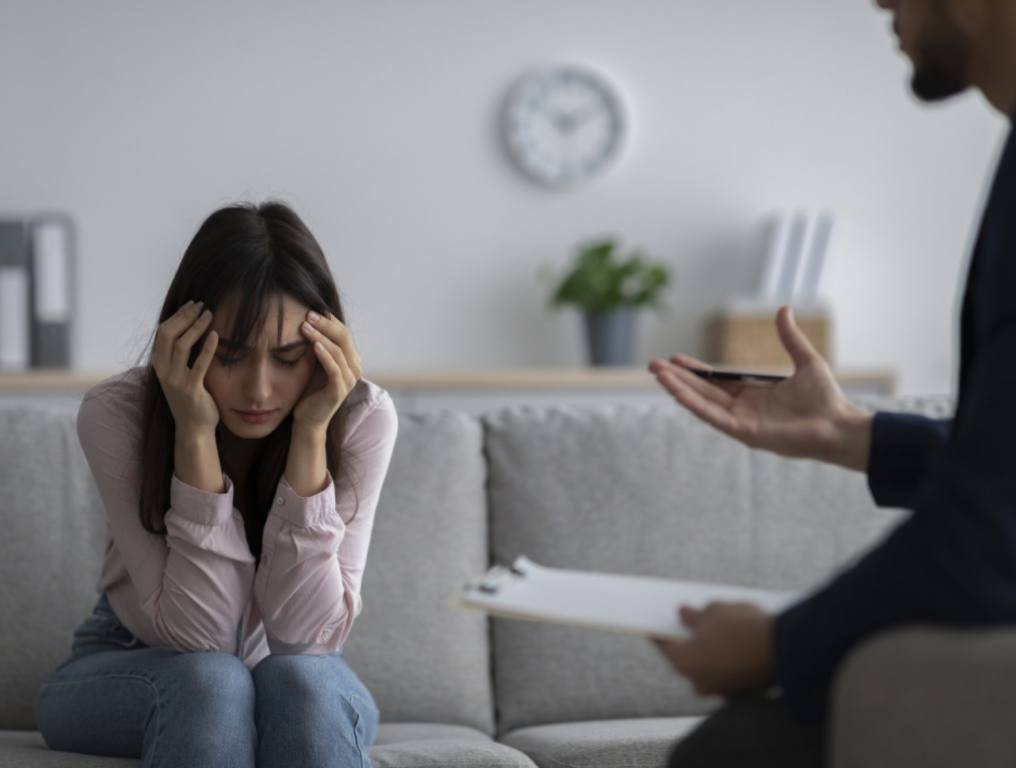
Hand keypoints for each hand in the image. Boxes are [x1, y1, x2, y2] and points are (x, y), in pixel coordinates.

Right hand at [152, 300, 219, 433]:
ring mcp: (175, 380)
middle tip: (201, 305)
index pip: (163, 332)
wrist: (193, 428)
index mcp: (159, 365)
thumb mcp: (179, 374)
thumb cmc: (190, 399)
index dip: (177, 316)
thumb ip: (180, 356)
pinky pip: (199, 364)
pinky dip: (207, 347)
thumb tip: (190, 331)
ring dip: (196, 326)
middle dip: (185, 316)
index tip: (191, 305)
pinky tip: (216, 335)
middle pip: (169, 334)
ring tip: (209, 314)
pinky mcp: (191, 389)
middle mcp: (163, 371)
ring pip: (182, 345)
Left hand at [293, 310, 362, 432]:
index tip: (310, 309)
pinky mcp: (339, 390)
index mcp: (351, 359)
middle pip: (344, 337)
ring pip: (338, 350)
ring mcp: (349, 379)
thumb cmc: (309, 389)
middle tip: (307, 314)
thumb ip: (318, 345)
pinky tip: (314, 345)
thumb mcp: (314, 362)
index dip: (328, 319)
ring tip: (305, 326)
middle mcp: (354, 367)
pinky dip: (325, 355)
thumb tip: (307, 319)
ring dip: (321, 336)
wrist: (308, 420)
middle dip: (325, 324)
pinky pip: (334, 368)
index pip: (343, 332)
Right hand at [649, 305, 859, 462]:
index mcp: (752, 394)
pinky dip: (695, 405)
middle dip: (677, 378)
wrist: (839, 426)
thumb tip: (783, 309)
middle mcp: (742, 408)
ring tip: (658, 375)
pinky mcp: (745, 432)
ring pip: (702, 402)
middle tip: (653, 365)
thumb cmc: (826, 399)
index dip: (695, 369)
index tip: (674, 358)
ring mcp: (741, 421)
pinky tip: (678, 394)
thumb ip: (789, 338)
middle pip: (702, 390)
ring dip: (679, 389)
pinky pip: (714, 417)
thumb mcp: (806, 361)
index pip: (715, 380)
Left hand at [651, 602, 773, 696]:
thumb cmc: (742, 628)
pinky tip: (732, 642)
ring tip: (714, 628)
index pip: (664, 644)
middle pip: (687, 658)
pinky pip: (728, 673)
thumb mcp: (714, 611)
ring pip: (709, 667)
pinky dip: (727, 660)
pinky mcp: (743, 693)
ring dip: (710, 651)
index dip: (661, 629)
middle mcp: (699, 683)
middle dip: (689, 640)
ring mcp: (722, 691)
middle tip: (689, 621)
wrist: (785, 648)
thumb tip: (684, 615)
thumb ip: (694, 615)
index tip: (657, 619)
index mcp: (684, 663)